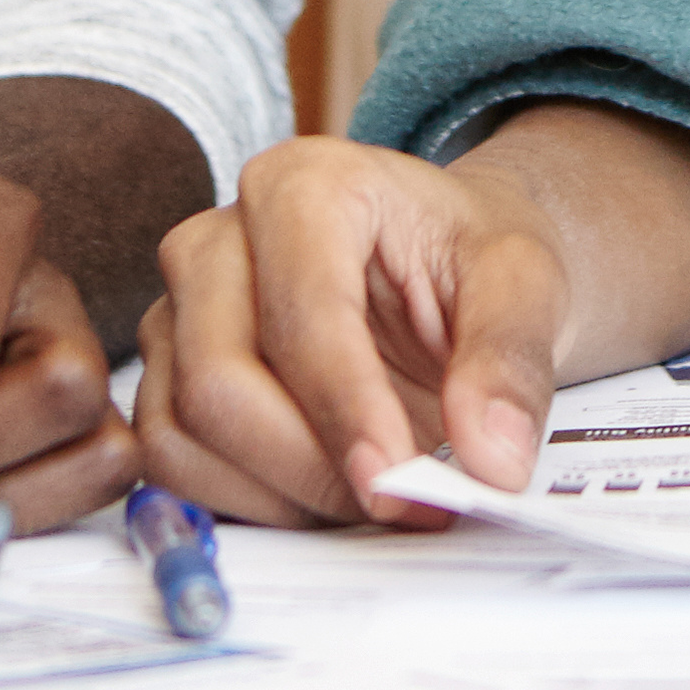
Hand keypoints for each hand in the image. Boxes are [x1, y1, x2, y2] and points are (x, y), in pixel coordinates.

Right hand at [135, 137, 569, 527]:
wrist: (442, 266)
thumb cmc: (468, 256)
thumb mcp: (525, 283)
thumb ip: (510, 361)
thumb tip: (492, 459)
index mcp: (304, 185)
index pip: (302, 316)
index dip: (347, 411)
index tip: (397, 480)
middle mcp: (217, 240)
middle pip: (218, 382)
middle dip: (312, 469)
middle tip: (404, 503)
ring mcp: (178, 312)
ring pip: (181, 434)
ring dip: (281, 496)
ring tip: (374, 494)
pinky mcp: (164, 376)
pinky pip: (172, 465)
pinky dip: (249, 503)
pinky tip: (325, 494)